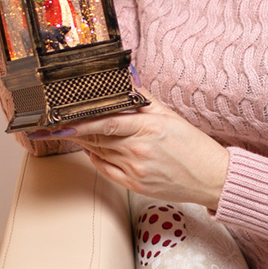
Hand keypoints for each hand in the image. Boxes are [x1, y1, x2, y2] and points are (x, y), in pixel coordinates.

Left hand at [44, 95, 229, 208]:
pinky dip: (96, 159)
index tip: (59, 121)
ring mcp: (136, 171)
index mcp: (148, 128)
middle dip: (74, 131)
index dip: (78, 122)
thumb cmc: (193, 146)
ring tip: (72, 133)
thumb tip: (124, 82)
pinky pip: (107, 170)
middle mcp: (139, 151)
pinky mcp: (136, 186)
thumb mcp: (169, 115)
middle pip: (96, 138)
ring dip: (83, 143)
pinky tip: (93, 151)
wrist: (212, 178)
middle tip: (55, 124)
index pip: (104, 122)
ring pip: (99, 153)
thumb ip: (143, 99)